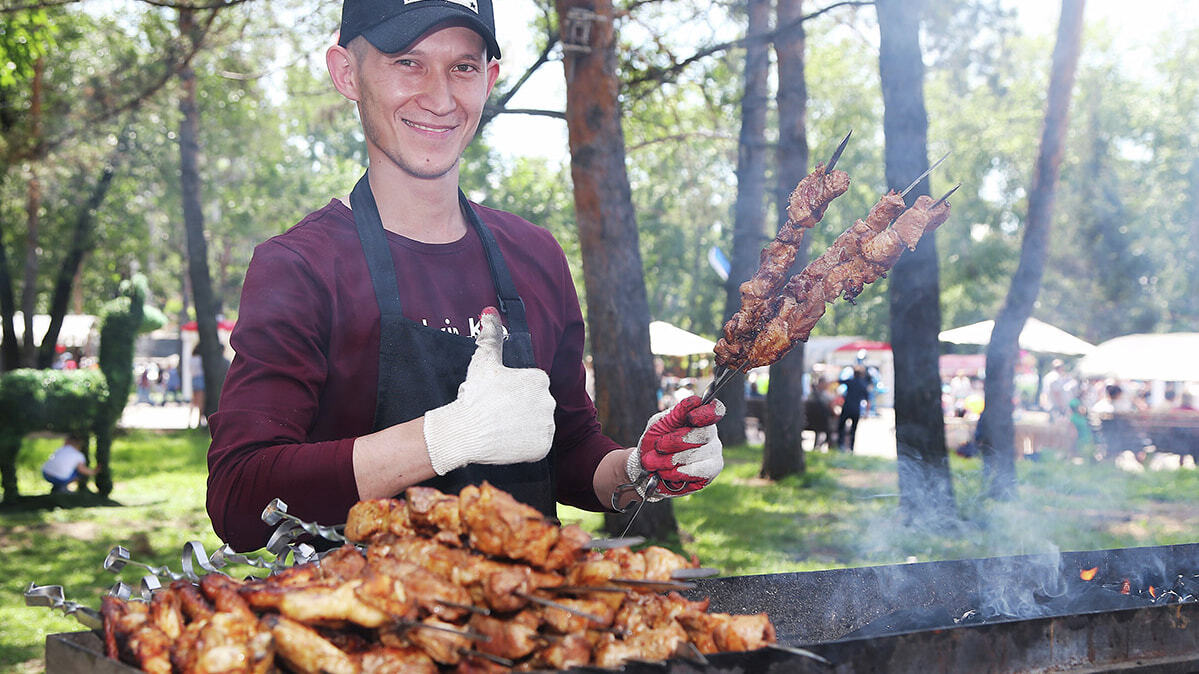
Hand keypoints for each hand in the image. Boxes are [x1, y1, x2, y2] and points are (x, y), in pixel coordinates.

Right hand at [423, 308, 555, 474]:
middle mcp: (549, 400)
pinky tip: (508, 441)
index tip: (499, 398)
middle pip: (536, 405)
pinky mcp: (543, 447)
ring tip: (502, 427)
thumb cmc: (474, 395)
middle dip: (520, 409)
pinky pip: (538, 446)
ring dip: (524, 427)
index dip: (514, 393)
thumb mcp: (483, 361)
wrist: (464, 431)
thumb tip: (489, 313)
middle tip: (499, 414)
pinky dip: (525, 445)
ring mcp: (547, 425)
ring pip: (538, 425)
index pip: (532, 387)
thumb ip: (491, 336)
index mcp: (540, 379)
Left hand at [626, 396, 724, 499]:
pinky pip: (699, 471)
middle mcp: (711, 434)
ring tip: (655, 462)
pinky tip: (666, 472)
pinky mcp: (712, 470)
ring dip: (671, 459)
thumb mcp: (659, 423)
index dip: (706, 413)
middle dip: (676, 441)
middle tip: (658, 446)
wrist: (646, 468)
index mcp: (699, 417)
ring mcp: (714, 452)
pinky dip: (678, 472)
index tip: (690, 417)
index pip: (715, 410)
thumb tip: (695, 401)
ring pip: (697, 454)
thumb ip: (677, 413)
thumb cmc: (654, 441)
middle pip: (703, 434)